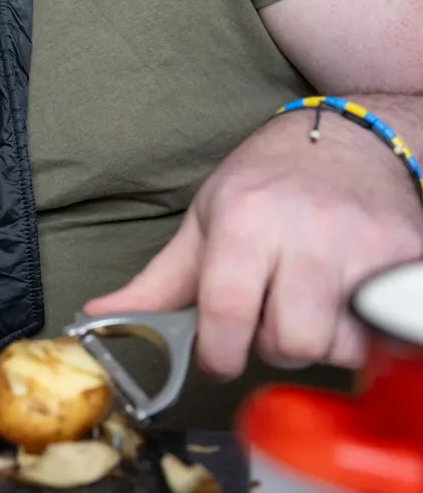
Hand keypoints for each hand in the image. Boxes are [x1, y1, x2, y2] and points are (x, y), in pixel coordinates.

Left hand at [84, 111, 422, 377]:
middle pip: (289, 342)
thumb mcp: (206, 218)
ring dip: (323, 342)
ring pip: (342, 346)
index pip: (227, 314)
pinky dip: (369, 332)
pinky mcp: (408, 257)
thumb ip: (159, 280)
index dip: (217, 354)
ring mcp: (364, 244)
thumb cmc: (269, 181)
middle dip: (274, 344)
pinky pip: (388, 333)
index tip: (218, 356)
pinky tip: (349, 303)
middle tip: (273, 315)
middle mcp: (307, 230)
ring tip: (314, 303)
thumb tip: (100, 318)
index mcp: (245, 219)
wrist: (351, 136)